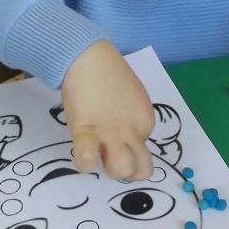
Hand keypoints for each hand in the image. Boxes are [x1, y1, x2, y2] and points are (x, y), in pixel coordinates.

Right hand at [60, 40, 154, 179]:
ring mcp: (111, 132)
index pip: (145, 152)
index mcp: (145, 121)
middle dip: (128, 172)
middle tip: (111, 158)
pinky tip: (83, 156)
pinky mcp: (86, 129)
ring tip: (98, 157)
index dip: (129, 152)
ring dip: (111, 170)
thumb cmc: (108, 74)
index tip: (116, 143)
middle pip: (142, 170)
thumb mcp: (130, 99)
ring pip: (123, 169)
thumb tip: (124, 138)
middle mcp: (133, 131)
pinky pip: (88, 156)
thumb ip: (131, 119)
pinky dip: (85, 163)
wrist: (89, 56)